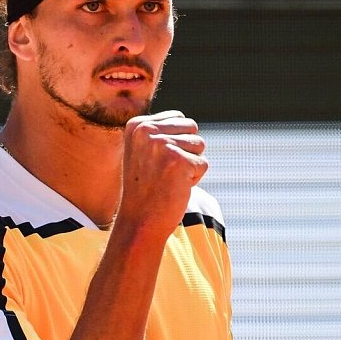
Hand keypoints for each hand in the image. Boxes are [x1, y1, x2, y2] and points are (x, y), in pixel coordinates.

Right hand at [115, 110, 207, 240]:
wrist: (139, 221)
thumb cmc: (146, 189)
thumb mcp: (144, 152)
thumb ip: (161, 132)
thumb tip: (188, 123)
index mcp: (137, 125)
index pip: (178, 118)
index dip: (175, 143)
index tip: (156, 162)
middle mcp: (147, 130)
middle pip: (192, 128)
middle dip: (186, 151)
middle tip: (165, 172)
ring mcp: (162, 145)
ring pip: (199, 145)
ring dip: (190, 165)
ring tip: (169, 180)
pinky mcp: (179, 161)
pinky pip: (203, 164)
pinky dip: (194, 179)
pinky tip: (175, 188)